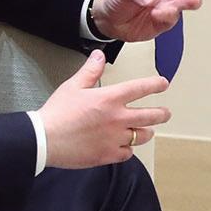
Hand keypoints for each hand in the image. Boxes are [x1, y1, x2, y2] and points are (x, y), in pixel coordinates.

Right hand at [36, 50, 171, 168]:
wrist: (45, 140)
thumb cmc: (57, 113)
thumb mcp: (73, 86)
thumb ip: (90, 71)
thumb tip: (99, 55)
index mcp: (110, 99)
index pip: (140, 88)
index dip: (155, 85)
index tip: (163, 84)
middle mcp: (118, 118)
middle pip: (151, 116)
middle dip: (162, 114)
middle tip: (165, 113)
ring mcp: (115, 138)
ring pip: (142, 136)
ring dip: (146, 132)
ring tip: (147, 130)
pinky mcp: (109, 155)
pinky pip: (127, 153)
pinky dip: (128, 149)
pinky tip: (125, 147)